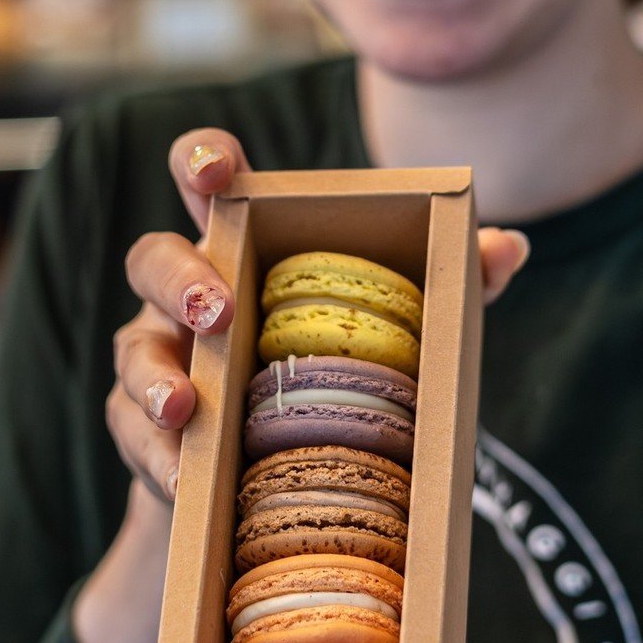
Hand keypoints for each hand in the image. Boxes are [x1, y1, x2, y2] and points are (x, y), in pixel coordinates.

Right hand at [75, 130, 530, 642]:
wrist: (265, 472)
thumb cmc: (330, 366)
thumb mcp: (395, 322)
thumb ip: (449, 279)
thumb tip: (509, 245)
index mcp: (244, 245)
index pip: (208, 180)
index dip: (204, 160)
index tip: (216, 170)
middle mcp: (189, 290)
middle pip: (154, 258)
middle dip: (180, 277)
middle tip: (219, 310)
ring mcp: (158, 356)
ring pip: (133, 350)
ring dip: (155, 378)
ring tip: (187, 411)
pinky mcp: (141, 428)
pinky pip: (135, 437)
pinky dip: (159, 459)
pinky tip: (185, 482)